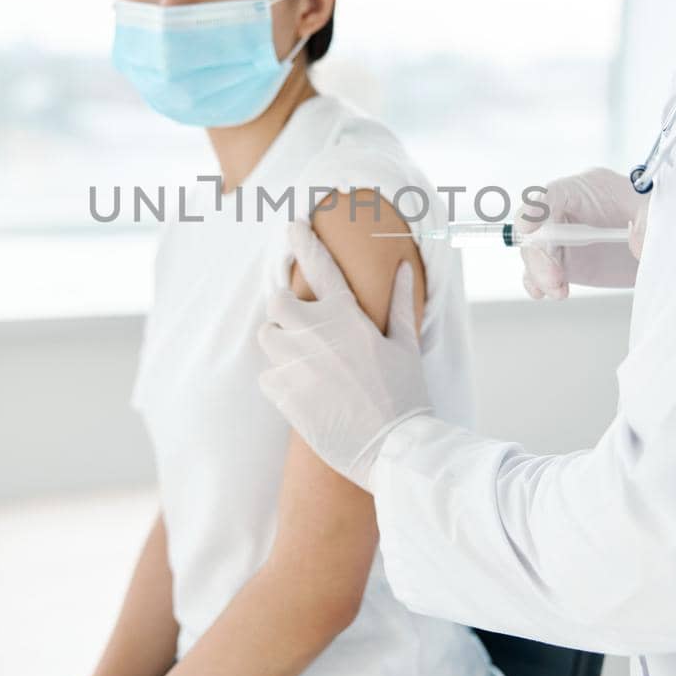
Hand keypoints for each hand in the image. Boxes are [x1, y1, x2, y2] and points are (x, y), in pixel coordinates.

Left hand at [257, 222, 431, 490]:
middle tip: (301, 325)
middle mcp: (314, 333)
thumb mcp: (407, 345)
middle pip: (276, 301)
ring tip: (306, 364)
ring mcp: (294, 363)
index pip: (319, 266)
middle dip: (284, 308)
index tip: (292, 226)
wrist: (391, 449)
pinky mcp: (282, 393)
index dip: (304, 242)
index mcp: (346, 316)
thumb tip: (404, 268)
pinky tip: (307, 394)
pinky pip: (268, 376)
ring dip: (281, 344)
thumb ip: (399, 303)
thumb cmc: (405, 395)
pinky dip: (281, 381)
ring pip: (268, 338)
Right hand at [518, 167, 647, 297]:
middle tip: (554, 279)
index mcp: (586, 189)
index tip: (528, 229)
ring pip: (534, 252)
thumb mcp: (658, 211)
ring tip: (559, 291)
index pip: (552, 194)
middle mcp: (567, 211)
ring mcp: (564, 238)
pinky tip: (545, 293)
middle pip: (536, 228)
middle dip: (538, 254)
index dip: (535, 210)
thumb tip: (636, 243)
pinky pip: (539, 271)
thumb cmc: (656, 213)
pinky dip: (538, 283)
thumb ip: (648, 223)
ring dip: (539, 274)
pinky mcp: (566, 261)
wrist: (663, 240)